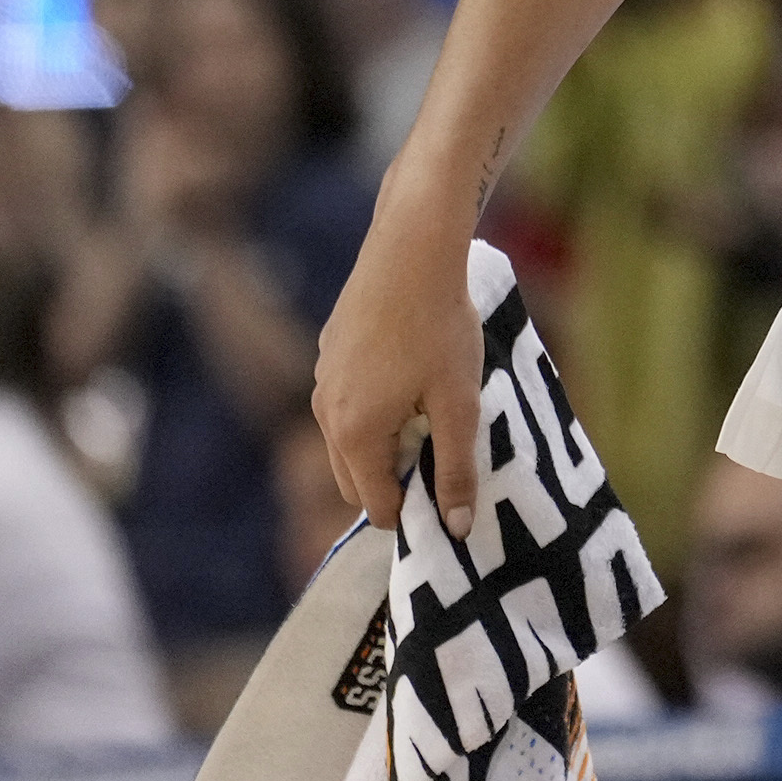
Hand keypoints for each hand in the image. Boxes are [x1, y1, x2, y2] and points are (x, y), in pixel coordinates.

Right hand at [309, 162, 485, 541]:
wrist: (410, 251)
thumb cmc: (440, 327)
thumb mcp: (459, 403)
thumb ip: (457, 469)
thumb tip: (457, 529)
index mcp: (353, 435)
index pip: (376, 506)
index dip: (415, 509)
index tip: (451, 490)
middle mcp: (325, 414)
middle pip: (356, 480)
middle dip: (397, 480)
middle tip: (446, 453)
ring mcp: (322, 381)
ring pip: (349, 441)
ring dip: (386, 444)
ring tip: (433, 412)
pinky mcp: (328, 354)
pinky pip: (348, 404)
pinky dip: (374, 410)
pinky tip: (413, 375)